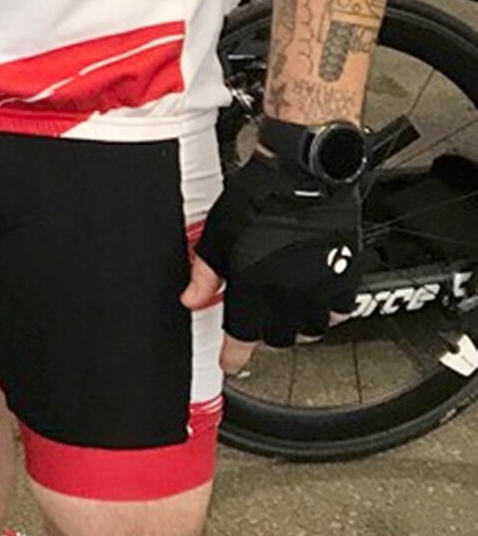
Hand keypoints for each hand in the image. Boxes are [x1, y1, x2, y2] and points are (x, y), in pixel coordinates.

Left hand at [183, 154, 361, 371]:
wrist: (303, 174)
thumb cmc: (259, 196)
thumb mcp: (217, 233)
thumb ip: (204, 273)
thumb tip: (191, 299)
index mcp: (251, 285)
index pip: (241, 337)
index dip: (233, 355)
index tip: (230, 362)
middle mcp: (286, 294)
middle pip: (276, 338)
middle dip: (262, 335)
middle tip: (256, 322)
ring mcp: (318, 289)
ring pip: (309, 331)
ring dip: (294, 326)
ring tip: (284, 310)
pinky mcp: (345, 278)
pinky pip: (339, 314)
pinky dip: (326, 313)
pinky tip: (314, 299)